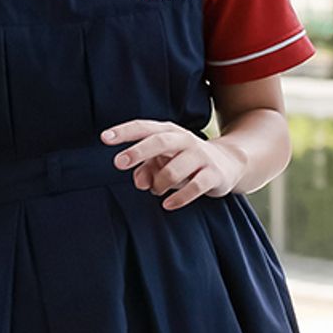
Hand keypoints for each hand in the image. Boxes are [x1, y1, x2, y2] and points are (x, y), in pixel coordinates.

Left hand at [102, 119, 244, 210]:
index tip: (104, 138)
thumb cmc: (185, 160)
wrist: (229, 162)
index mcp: (168, 132)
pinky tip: (168, 204)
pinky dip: (179, 197)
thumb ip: (147, 168)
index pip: (143, 127)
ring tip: (156, 190)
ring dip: (159, 184)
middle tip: (118, 163)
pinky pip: (194, 187)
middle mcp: (185, 140)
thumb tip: (138, 181)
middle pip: (159, 141)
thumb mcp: (163, 161)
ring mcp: (201, 156)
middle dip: (138, 151)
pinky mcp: (214, 174)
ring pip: (174, 170)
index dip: (124, 132)